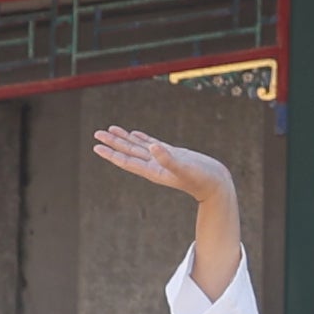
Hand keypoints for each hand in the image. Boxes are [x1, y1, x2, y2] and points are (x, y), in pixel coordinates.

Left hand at [97, 122, 246, 294]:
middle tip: (97, 134)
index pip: (127, 161)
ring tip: (111, 130)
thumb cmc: (202, 179)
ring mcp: (162, 159)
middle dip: (113, 143)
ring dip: (124, 139)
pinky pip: (152, 144)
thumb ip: (168, 158)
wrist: (216, 183)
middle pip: (129, 152)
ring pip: (138, 147)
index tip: (97, 146)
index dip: (112, 153)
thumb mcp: (184, 168)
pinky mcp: (172, 154)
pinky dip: (142, 138)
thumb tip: (152, 146)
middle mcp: (154, 165)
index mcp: (153, 170)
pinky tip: (135, 134)